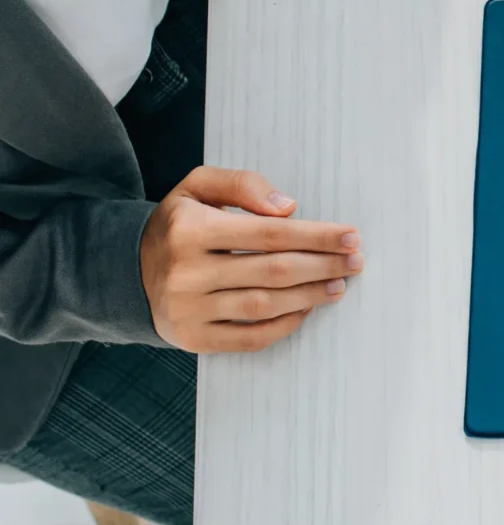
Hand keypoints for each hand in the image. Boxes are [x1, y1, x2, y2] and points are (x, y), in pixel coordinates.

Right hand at [139, 166, 362, 353]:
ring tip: (338, 285)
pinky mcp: (193, 338)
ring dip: (310, 296)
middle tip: (355, 261)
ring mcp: (188, 311)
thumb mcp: (199, 187)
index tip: (350, 236)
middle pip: (273, 271)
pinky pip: (250, 338)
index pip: (270, 234)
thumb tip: (288, 208)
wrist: (128, 270)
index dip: (316, 236)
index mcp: (190, 230)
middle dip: (323, 266)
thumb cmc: (178, 224)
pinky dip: (284, 326)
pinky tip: (305, 309)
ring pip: (265, 306)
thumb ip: (242, 185)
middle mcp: (187, 273)